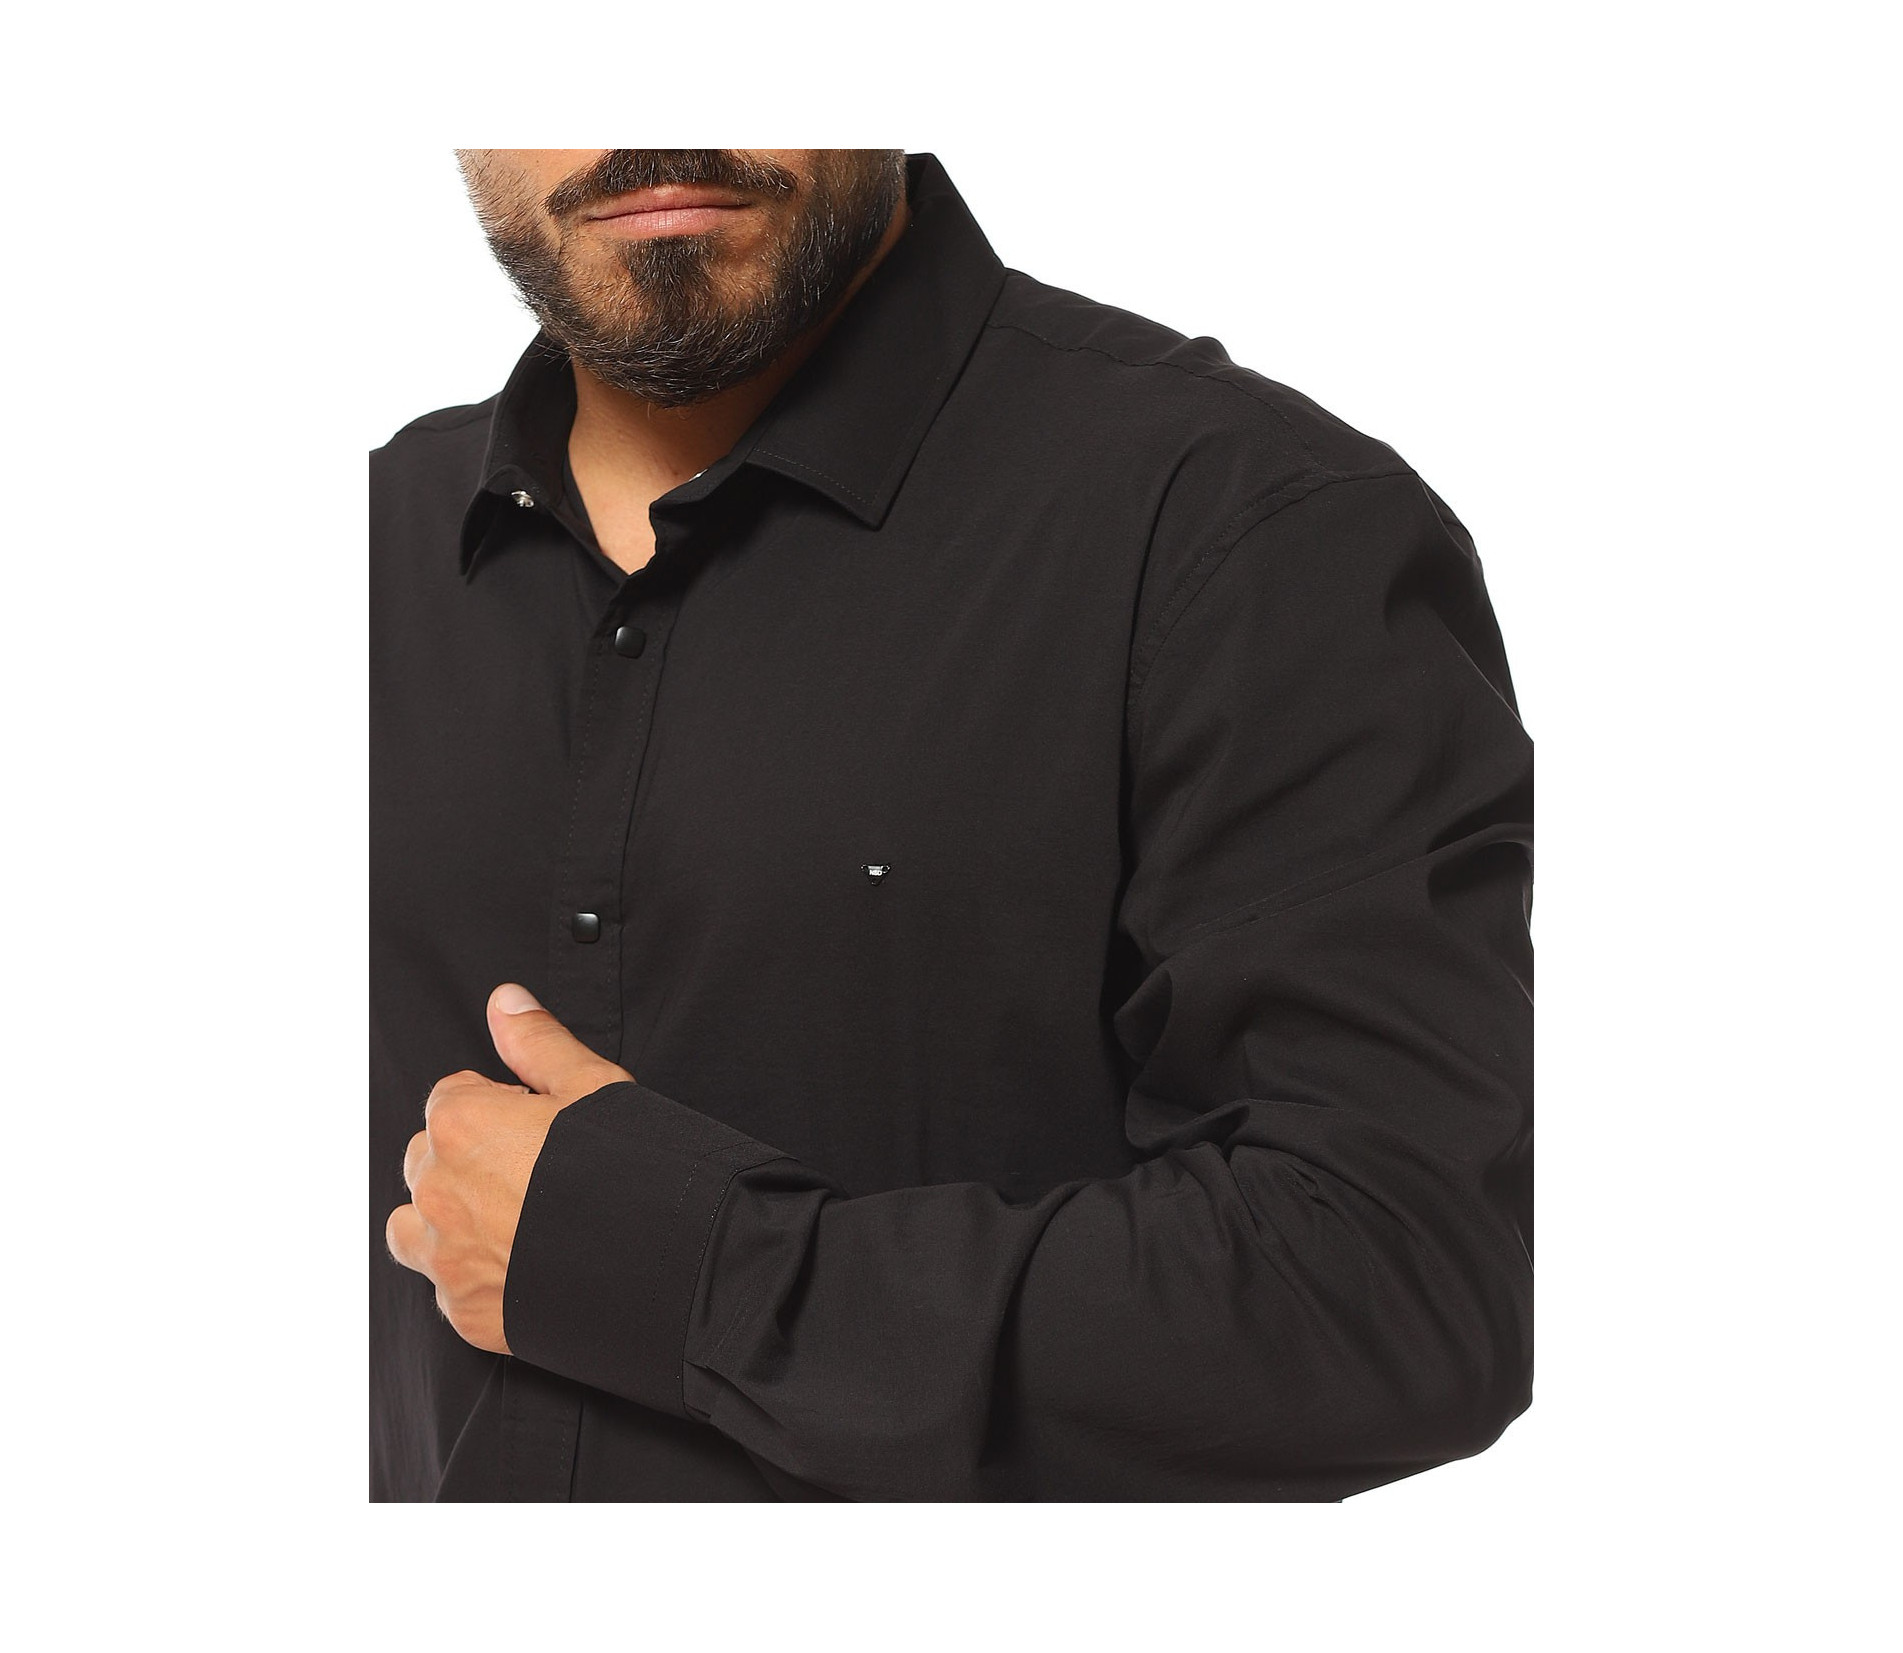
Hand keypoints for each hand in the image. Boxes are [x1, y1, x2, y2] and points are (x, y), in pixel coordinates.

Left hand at [385, 983, 632, 1353]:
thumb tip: (504, 1001)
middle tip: (537, 1173)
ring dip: (449, 1220)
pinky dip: (474, 1275)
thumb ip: (537, 1042)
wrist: (662, 1264)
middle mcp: (438, 1190)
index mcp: (461, 1125)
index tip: (540, 1127)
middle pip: (429, 1160)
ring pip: (415, 1227)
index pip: (452, 1098)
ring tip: (514, 1222)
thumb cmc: (631, 1169)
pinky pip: (446, 1285)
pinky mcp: (464, 1313)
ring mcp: (447, 1258)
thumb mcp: (592, 1085)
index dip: (501, 1107)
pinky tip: (524, 1266)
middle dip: (470, 1160)